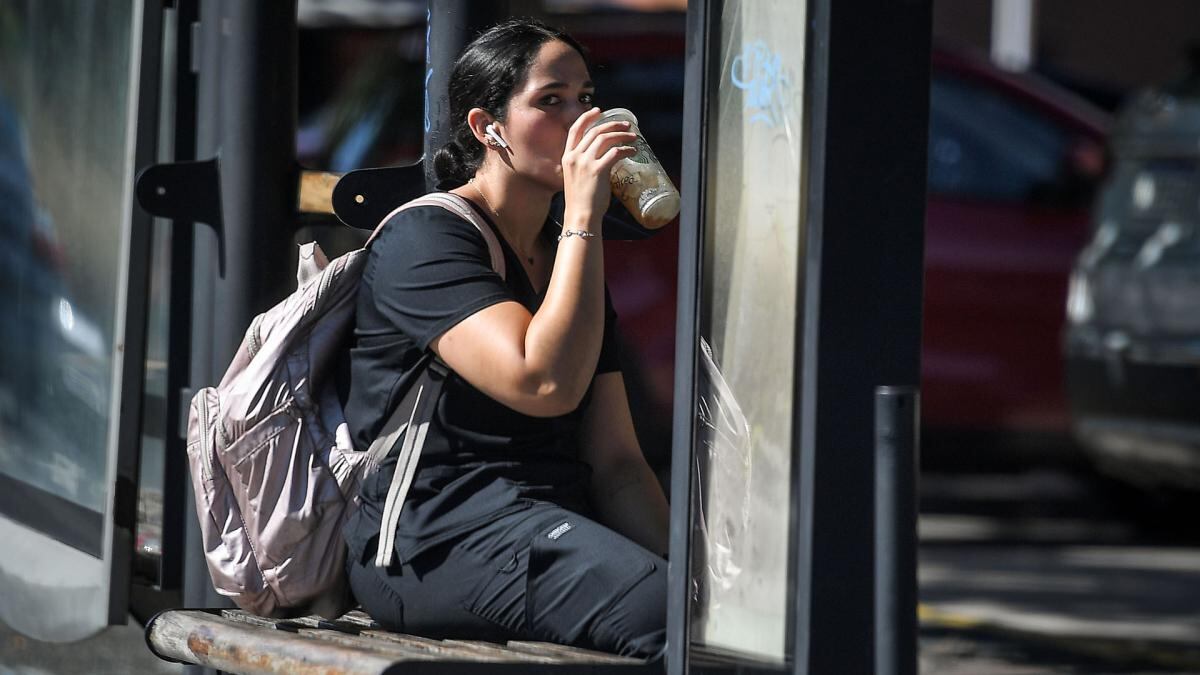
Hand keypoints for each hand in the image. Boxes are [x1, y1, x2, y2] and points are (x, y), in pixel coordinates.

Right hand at [561, 108, 638, 225]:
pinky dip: (626, 149)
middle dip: (612, 125)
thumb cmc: (581, 201)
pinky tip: (633, 151)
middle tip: (626, 125)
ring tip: (633, 137)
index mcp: (567, 157)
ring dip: (622, 135)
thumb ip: (586, 165)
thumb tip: (605, 157)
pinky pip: (615, 152)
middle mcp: (575, 157)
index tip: (598, 111)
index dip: (587, 117)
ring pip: (605, 138)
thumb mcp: (577, 178)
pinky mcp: (598, 170)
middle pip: (595, 131)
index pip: (575, 130)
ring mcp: (585, 163)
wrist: (581, 216)